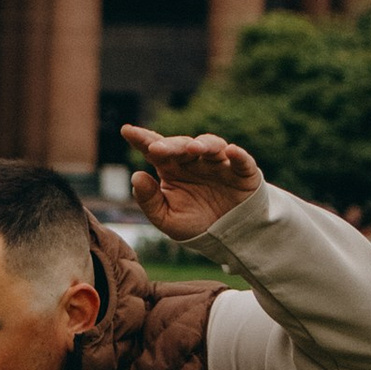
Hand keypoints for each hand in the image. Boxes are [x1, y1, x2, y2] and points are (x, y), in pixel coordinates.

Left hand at [120, 124, 263, 245]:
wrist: (228, 238)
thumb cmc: (195, 224)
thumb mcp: (167, 219)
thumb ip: (149, 200)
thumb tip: (136, 176)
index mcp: (173, 169)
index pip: (156, 150)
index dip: (142, 139)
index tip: (126, 130)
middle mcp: (195, 162)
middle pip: (182, 146)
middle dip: (170, 145)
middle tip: (157, 148)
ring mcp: (219, 164)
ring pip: (212, 146)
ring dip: (203, 144)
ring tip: (193, 149)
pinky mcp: (244, 173)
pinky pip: (242, 161)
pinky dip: (238, 155)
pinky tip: (231, 151)